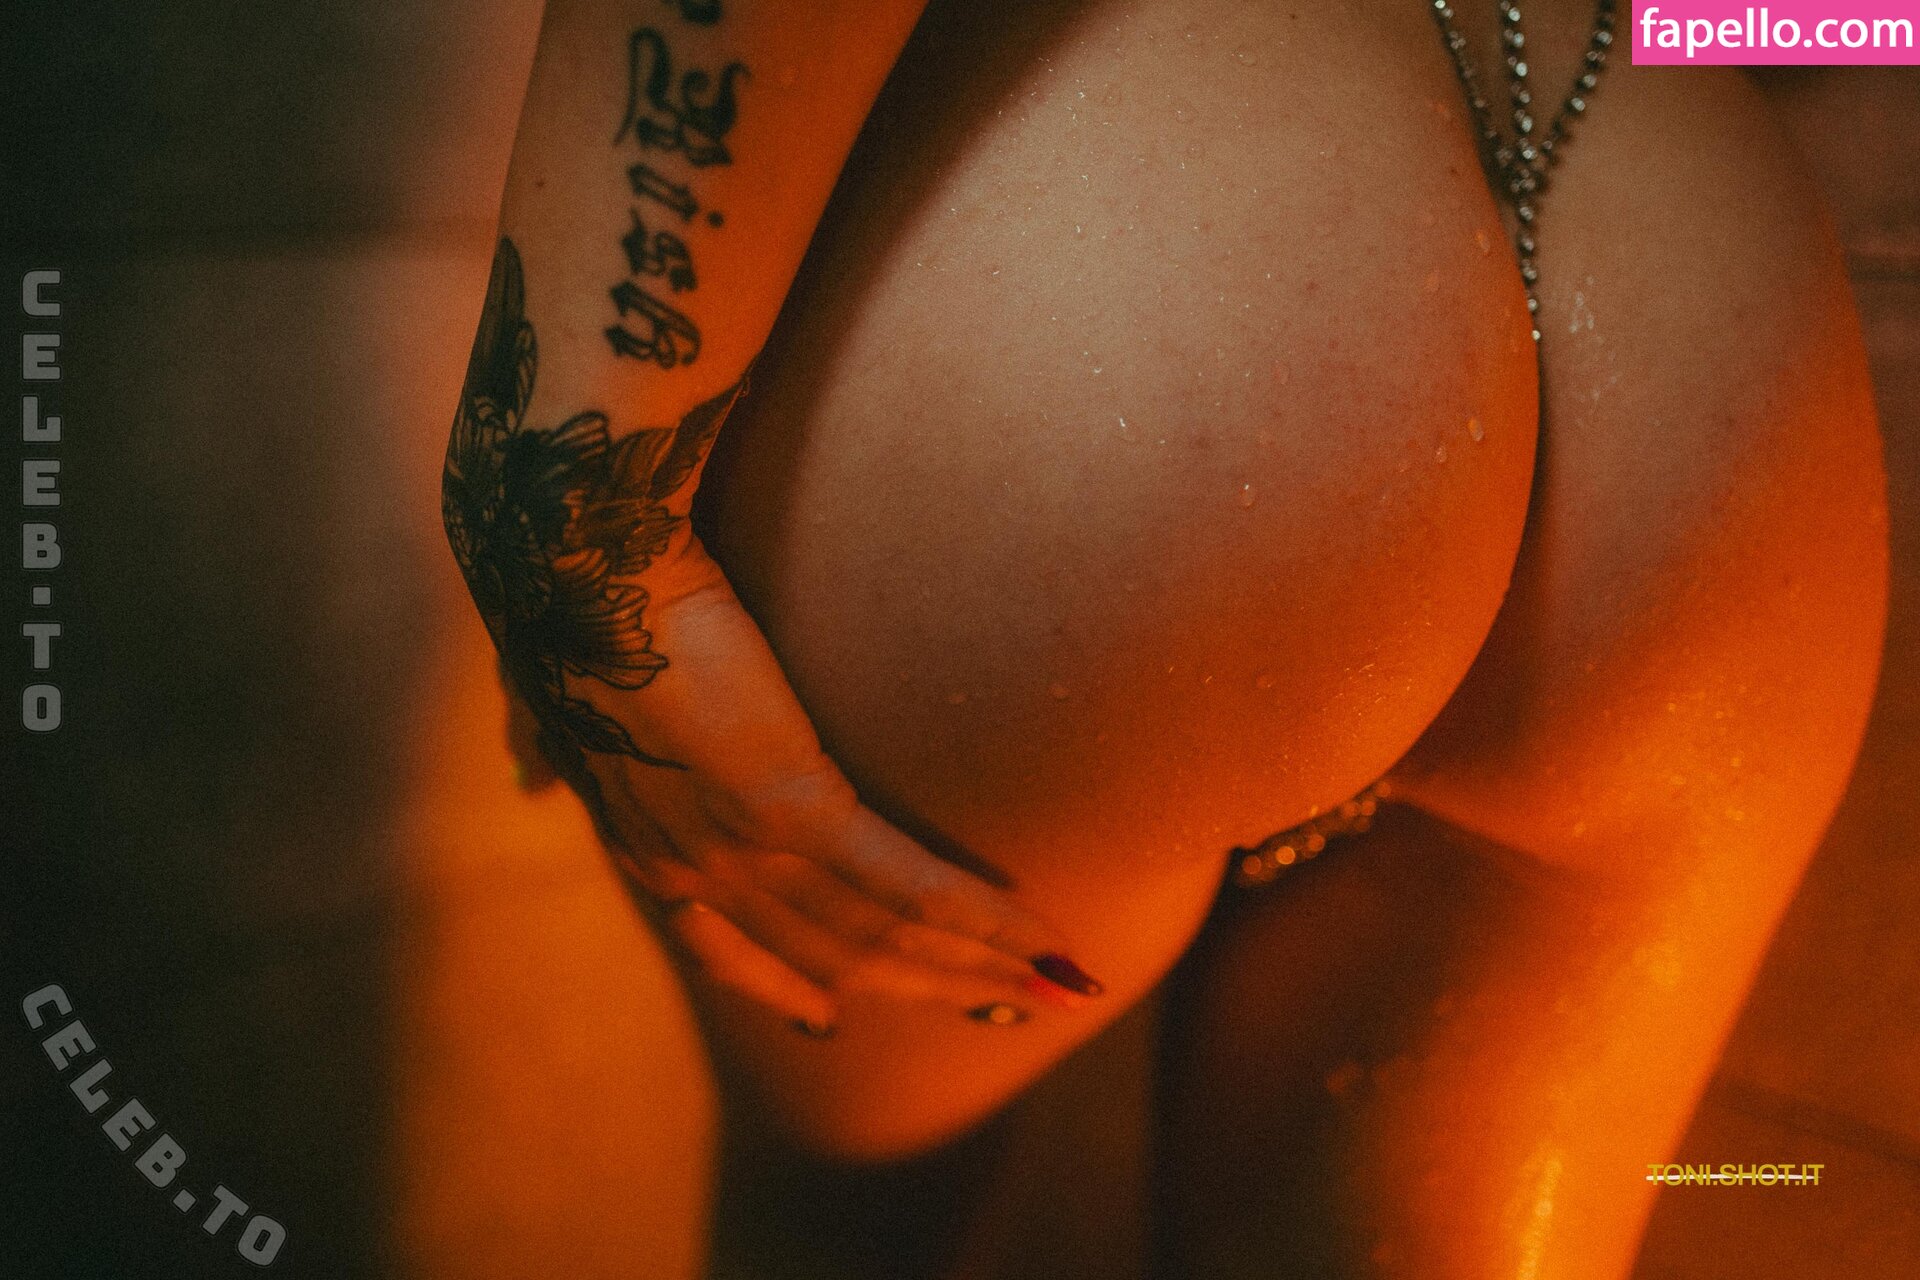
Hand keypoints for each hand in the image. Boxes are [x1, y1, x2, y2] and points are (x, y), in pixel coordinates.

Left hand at [500, 542, 1103, 1033]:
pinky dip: (981, 918)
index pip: (730, 952)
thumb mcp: (547, 698)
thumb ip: (547, 748)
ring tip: (1058, 983)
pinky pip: (904, 884)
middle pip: (832, 960)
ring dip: (978, 967)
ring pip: (882, 938)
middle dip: (926, 991)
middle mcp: (693, 872)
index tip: (831, 1018)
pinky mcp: (790, 804)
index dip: (788, 991)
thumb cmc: (567, 605)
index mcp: (645, 849)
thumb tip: (527, 778)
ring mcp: (742, 848)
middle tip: (1006, 1005)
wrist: (578, 558)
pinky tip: (1041, 938)